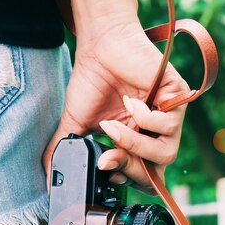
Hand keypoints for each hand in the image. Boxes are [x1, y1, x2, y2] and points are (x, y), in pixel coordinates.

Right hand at [42, 16, 189, 194]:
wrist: (100, 46)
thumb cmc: (92, 81)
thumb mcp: (76, 123)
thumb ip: (65, 150)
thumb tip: (47, 178)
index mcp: (137, 142)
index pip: (144, 176)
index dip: (126, 178)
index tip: (103, 165)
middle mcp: (156, 132)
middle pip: (158, 170)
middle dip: (131, 168)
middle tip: (107, 155)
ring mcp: (169, 115)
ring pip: (166, 151)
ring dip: (135, 143)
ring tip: (112, 126)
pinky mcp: (178, 97)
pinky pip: (169, 123)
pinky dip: (145, 118)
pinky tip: (129, 101)